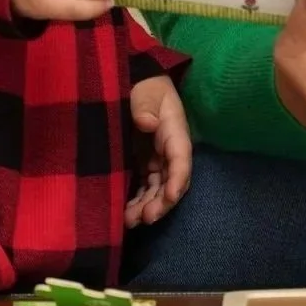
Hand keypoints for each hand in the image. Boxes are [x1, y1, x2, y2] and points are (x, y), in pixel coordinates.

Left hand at [125, 76, 192, 227]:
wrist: (135, 83)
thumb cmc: (143, 86)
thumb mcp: (144, 91)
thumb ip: (144, 105)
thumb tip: (147, 123)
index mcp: (174, 131)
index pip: (181, 158)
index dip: (178, 179)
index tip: (170, 197)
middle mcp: (169, 150)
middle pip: (171, 181)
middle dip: (161, 202)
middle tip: (145, 218)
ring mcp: (156, 159)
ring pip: (157, 189)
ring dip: (148, 207)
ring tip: (130, 221)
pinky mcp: (142, 165)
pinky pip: (143, 188)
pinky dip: (137, 202)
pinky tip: (125, 215)